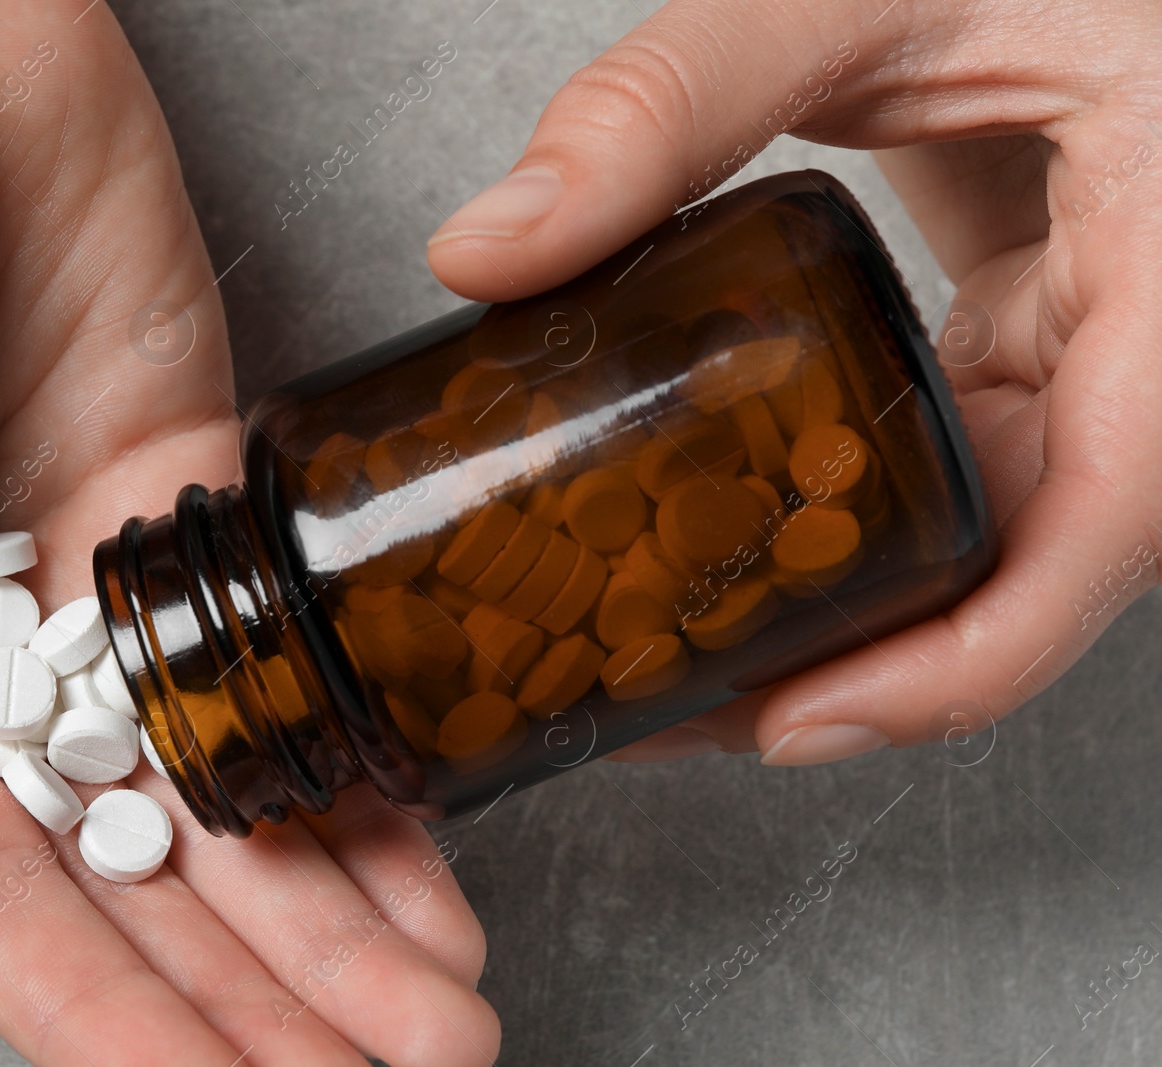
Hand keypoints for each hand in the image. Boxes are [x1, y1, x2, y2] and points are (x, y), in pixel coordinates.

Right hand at [0, 2, 495, 1062]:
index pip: (6, 913)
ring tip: (443, 1022)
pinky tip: (424, 867)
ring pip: (232, 795)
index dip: (123, 1027)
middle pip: (144, 885)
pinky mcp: (200, 496)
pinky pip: (287, 661)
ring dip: (335, 922)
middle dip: (263, 1005)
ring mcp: (105, 587)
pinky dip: (352, 761)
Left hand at [424, 0, 1161, 766]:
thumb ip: (675, 102)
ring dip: (852, 600)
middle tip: (686, 698)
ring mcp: (1109, 341)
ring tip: (685, 638)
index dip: (967, 656)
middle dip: (864, 660)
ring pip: (997, 524)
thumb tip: (494, 244)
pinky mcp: (1049, 329)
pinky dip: (861, 511)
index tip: (806, 717)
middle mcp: (1159, 334)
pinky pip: (974, 457)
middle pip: (1032, 562)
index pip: (1107, 520)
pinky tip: (748, 527)